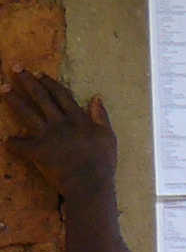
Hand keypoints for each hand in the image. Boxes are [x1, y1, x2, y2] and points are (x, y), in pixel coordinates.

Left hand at [3, 71, 117, 200]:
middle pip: (41, 97)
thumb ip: (101, 116)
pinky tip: (5, 140)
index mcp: (78, 119)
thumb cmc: (102, 163)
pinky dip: (12, 143)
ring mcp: (48, 136)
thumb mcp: (108, 137)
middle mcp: (60, 123)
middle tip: (15, 68)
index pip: (61, 95)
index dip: (49, 82)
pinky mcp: (38, 151)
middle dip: (27, 80)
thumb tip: (96, 97)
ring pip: (27, 112)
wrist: (90, 184)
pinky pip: (20, 145)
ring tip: (3, 88)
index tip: (38, 73)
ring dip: (13, 99)